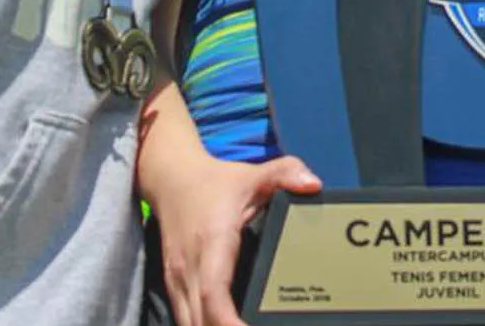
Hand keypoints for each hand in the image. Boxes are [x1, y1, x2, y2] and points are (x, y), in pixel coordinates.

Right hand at [148, 150, 321, 325]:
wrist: (171, 180)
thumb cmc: (214, 183)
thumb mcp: (253, 175)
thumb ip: (285, 174)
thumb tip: (313, 185)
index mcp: (212, 243)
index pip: (214, 293)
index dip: (229, 322)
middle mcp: (190, 268)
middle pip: (201, 320)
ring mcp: (178, 281)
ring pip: (190, 324)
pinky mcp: (174, 287)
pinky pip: (186, 319)